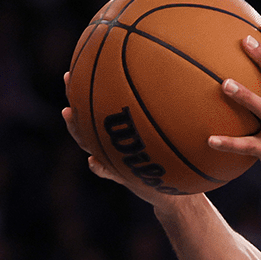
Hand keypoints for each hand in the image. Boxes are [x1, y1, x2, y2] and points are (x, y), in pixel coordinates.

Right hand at [62, 72, 183, 207]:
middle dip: (79, 95)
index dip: (90, 87)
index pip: (103, 105)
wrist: (176, 192)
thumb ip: (178, 114)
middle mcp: (115, 141)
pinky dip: (99, 168)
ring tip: (68, 113)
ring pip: (89, 141)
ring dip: (78, 129)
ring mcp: (115, 159)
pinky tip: (93, 161)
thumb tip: (191, 80)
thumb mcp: (180, 135)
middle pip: (89, 117)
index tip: (81, 67)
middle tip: (68, 78)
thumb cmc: (178, 160)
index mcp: (124, 129)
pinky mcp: (123, 178)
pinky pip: (107, 172)